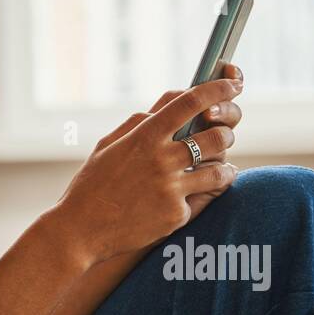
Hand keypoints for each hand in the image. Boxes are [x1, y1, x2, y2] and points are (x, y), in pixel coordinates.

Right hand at [52, 74, 244, 265]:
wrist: (81, 230)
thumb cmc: (93, 184)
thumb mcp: (109, 144)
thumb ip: (140, 122)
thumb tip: (169, 104)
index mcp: (144, 136)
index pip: (190, 102)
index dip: (218, 89)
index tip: (232, 84)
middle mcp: (161, 159)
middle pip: (215, 136)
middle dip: (226, 133)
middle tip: (223, 135)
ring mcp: (171, 188)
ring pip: (220, 170)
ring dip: (224, 166)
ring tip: (219, 168)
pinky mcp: (176, 215)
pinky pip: (203, 199)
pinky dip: (202, 195)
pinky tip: (195, 195)